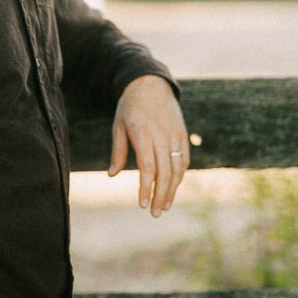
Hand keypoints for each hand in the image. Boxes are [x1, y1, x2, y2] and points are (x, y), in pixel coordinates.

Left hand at [108, 74, 189, 216]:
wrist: (151, 83)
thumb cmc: (130, 107)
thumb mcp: (118, 126)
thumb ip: (118, 151)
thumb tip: (113, 175)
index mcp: (143, 133)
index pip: (147, 167)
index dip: (146, 187)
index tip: (142, 204)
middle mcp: (162, 135)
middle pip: (165, 172)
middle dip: (160, 195)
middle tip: (154, 213)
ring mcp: (175, 135)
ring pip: (177, 169)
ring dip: (172, 190)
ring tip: (164, 206)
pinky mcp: (182, 135)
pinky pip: (184, 160)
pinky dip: (179, 176)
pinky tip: (173, 188)